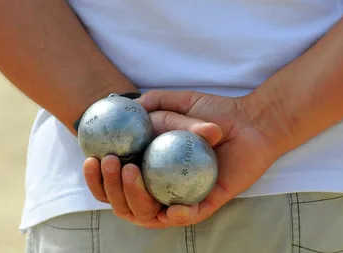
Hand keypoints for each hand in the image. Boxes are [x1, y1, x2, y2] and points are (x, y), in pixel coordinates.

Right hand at [83, 110, 222, 227]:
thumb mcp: (179, 102)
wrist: (250, 121)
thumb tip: (125, 106)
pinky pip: (187, 218)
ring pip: (148, 214)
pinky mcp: (205, 204)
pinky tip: (170, 208)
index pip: (116, 180)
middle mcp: (161, 186)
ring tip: (132, 174)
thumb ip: (153, 103)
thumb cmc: (215, 111)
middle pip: (126, 201)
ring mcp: (181, 196)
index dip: (98, 177)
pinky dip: (176, 216)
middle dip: (111, 187)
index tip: (91, 160)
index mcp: (150, 167)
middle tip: (112, 164)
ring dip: (134, 199)